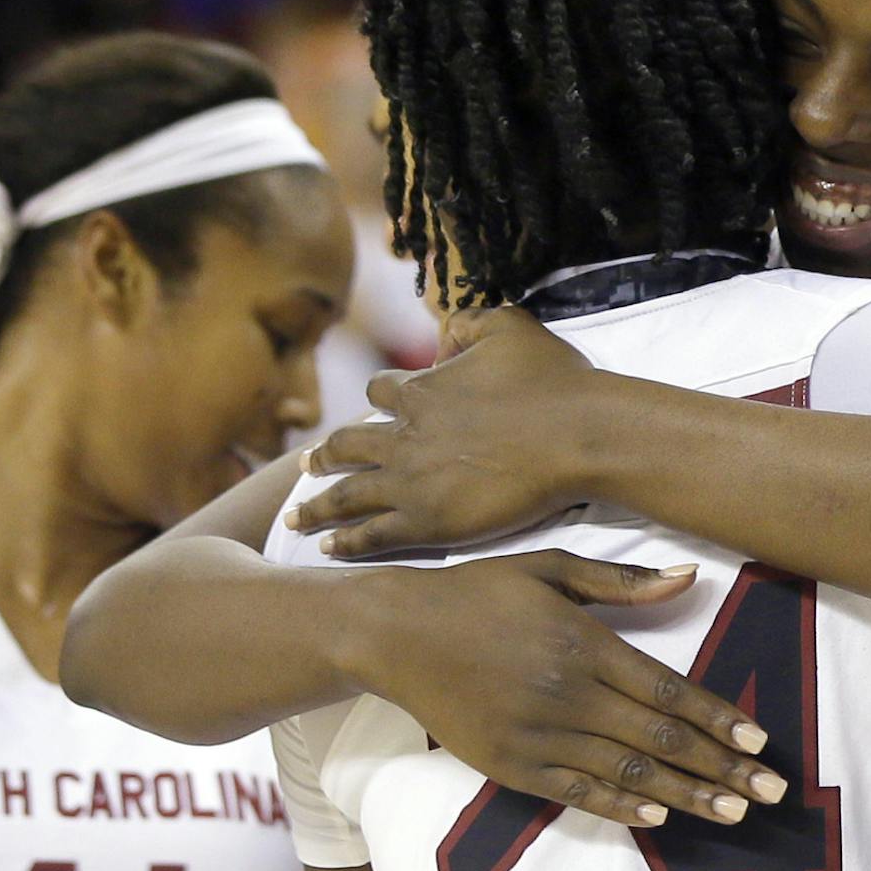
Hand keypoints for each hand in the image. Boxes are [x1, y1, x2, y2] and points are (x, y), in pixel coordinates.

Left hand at [293, 308, 611, 556]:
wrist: (575, 435)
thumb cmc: (552, 380)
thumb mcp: (509, 325)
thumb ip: (469, 321)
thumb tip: (445, 331)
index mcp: (421, 391)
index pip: (382, 393)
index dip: (381, 399)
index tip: (377, 409)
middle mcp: (404, 436)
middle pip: (348, 446)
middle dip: (325, 456)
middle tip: (307, 466)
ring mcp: (410, 483)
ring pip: (347, 495)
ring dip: (318, 505)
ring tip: (296, 517)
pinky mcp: (426, 523)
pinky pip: (371, 535)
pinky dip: (346, 542)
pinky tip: (328, 548)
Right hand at [342, 550, 786, 827]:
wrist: (396, 633)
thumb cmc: (479, 593)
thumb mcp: (549, 567)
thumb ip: (621, 581)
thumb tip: (690, 576)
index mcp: (583, 642)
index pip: (667, 688)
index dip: (717, 718)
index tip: (760, 741)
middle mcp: (567, 693)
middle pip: (659, 738)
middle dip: (720, 767)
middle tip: (770, 792)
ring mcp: (537, 734)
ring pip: (626, 771)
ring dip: (686, 795)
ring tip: (734, 812)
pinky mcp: (509, 764)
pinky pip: (576, 793)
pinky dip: (620, 807)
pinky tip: (658, 818)